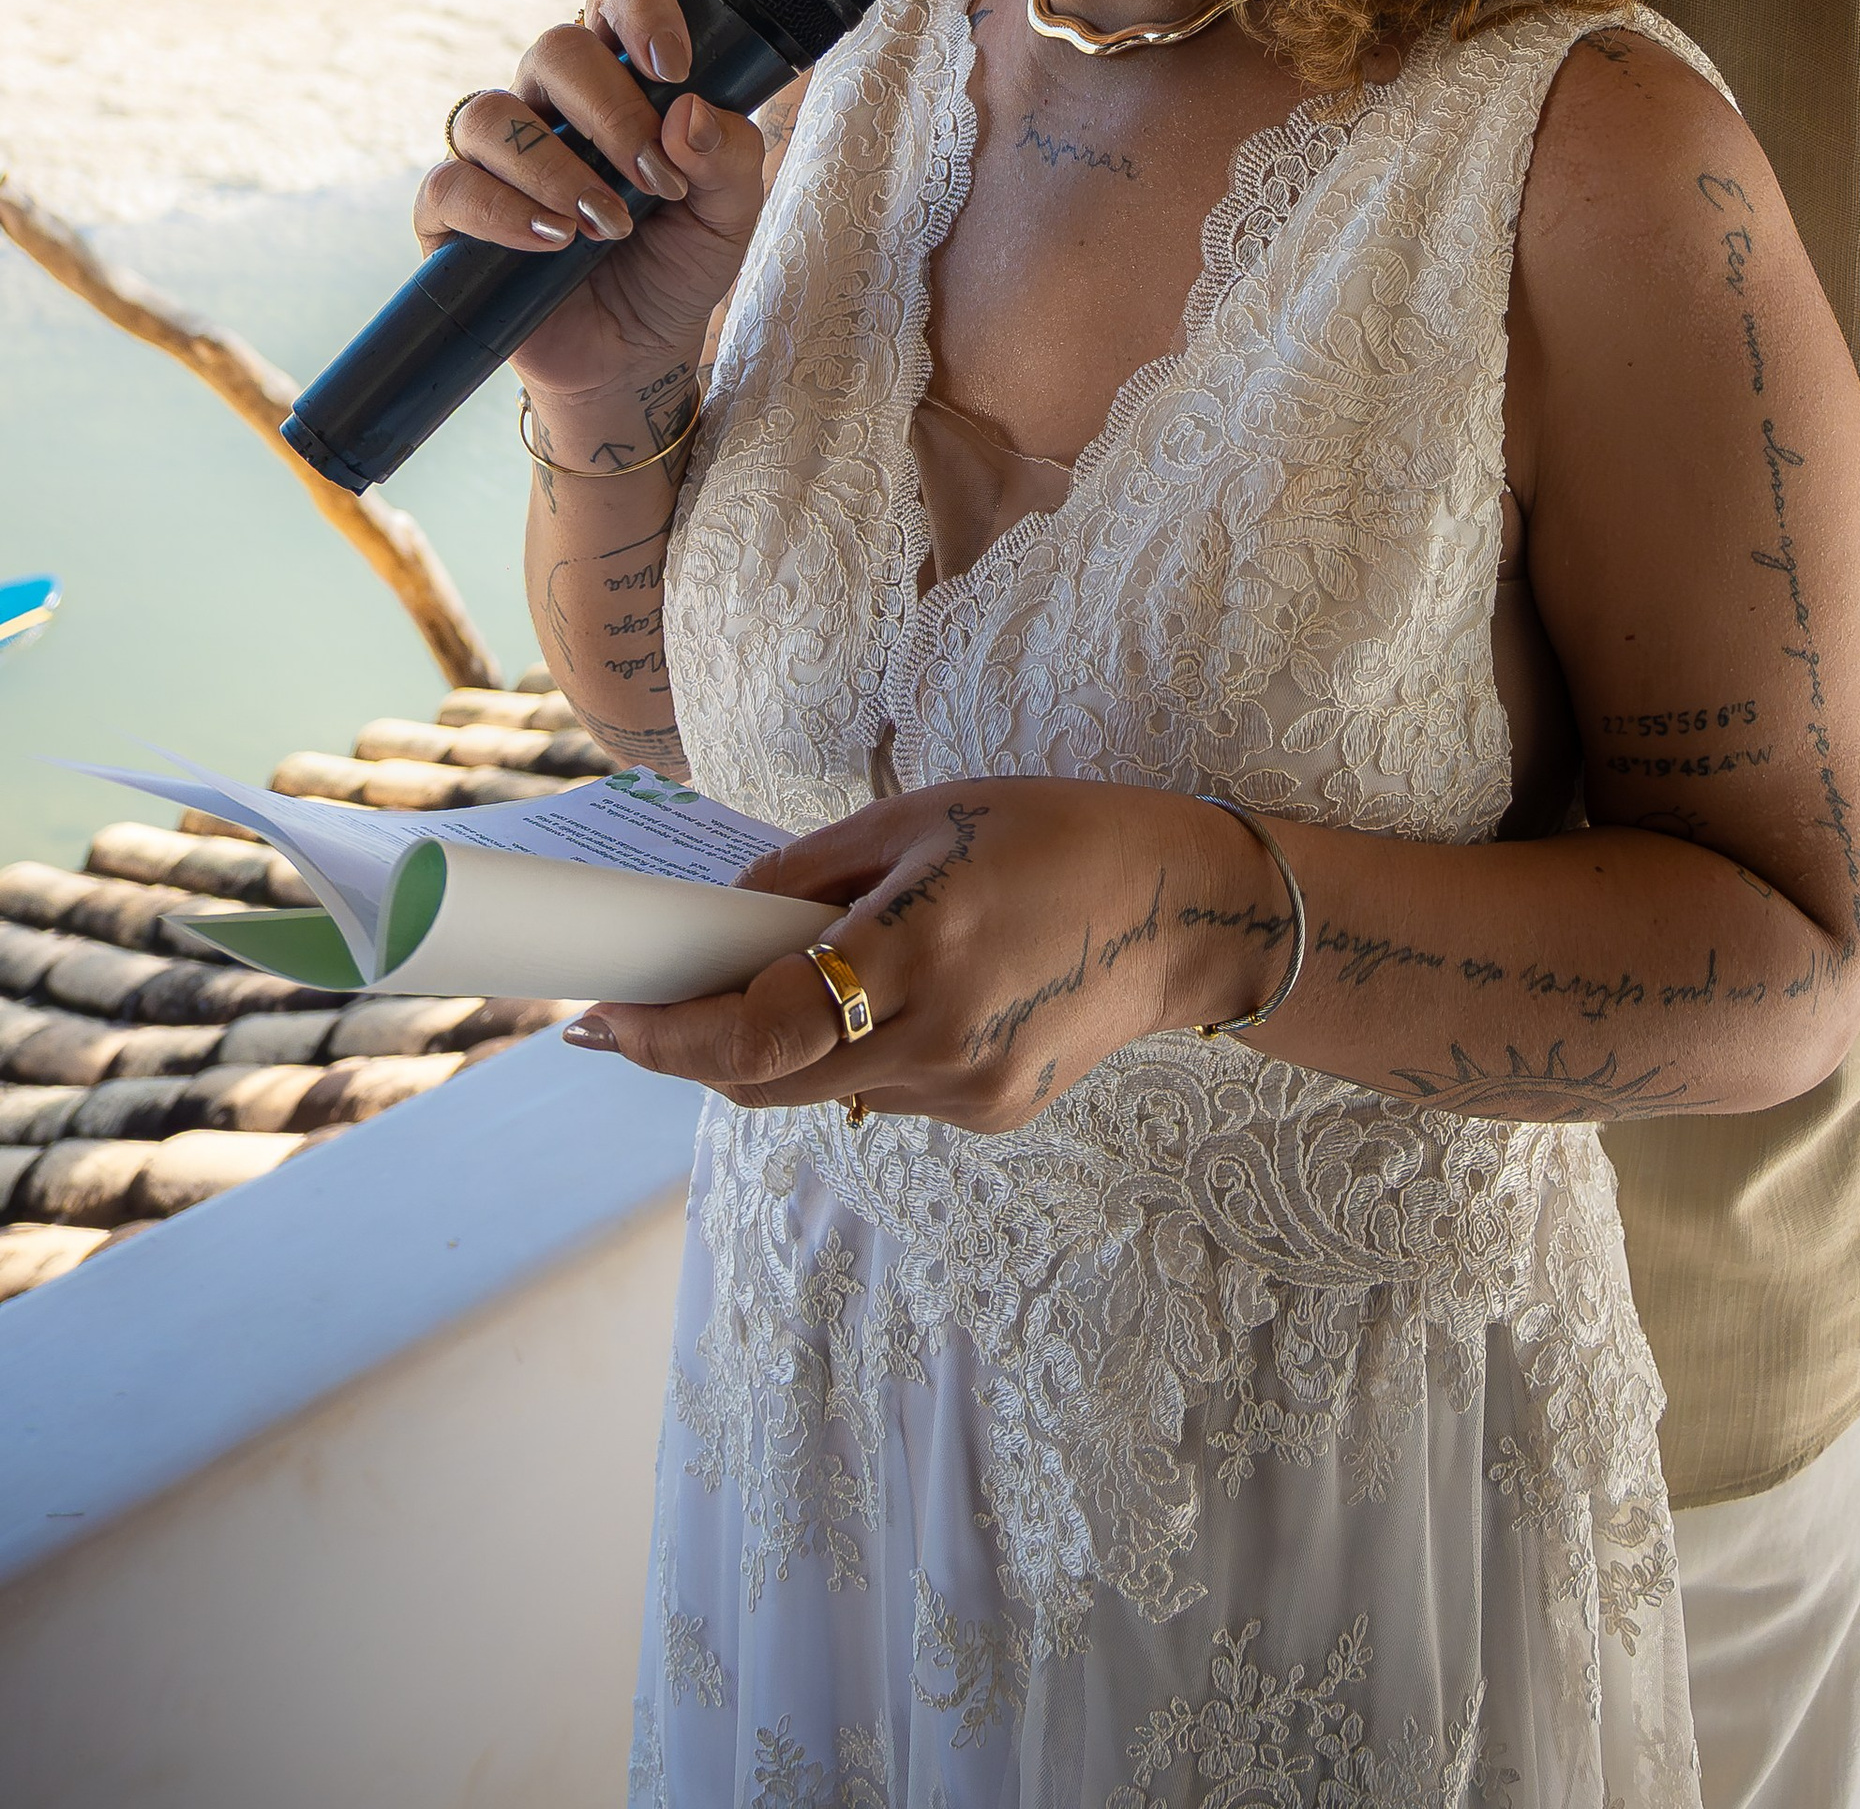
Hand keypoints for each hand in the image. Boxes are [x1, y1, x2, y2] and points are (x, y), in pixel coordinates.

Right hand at [413, 0, 766, 402]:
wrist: (634, 354)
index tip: (674, 66)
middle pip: (555, 48)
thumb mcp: (730, 214)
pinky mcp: (452, 214)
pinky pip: (452, 185)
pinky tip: (554, 242)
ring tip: (610, 224)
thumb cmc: (678, 262)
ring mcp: (495, 154)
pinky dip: (504, 211)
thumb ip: (729, 158)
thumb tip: (690, 111)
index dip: (638, 3)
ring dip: (557, 168)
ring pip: (492, 113)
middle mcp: (551, 101)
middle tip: (656, 180)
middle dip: (613, 112)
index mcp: (621, 75)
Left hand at [562, 778, 1288, 1131]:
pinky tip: (889, 994)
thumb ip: (810, 874)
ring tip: (776, 980)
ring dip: (777, 1048)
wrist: (1184, 910)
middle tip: (642, 1008)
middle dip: (694, 1048)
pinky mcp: (992, 1113)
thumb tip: (720, 918)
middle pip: (768, 1081)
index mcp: (918, 953)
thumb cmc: (1056, 834)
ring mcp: (968, 1092)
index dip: (664, 1036)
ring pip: (823, 1089)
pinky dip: (854, 1049)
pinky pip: (883, 1089)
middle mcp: (939, 1042)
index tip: (601, 1018)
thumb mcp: (924, 818)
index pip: (755, 1034)